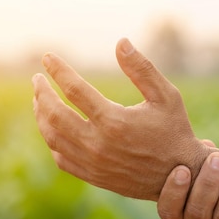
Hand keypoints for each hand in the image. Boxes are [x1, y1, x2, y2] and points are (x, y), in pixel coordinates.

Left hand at [32, 38, 208, 200]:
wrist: (181, 176)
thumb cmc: (174, 131)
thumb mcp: (166, 96)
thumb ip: (142, 68)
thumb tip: (120, 42)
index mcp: (114, 121)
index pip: (74, 89)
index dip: (58, 70)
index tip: (47, 58)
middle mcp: (98, 144)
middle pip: (54, 114)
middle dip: (41, 93)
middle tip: (37, 79)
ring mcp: (93, 163)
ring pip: (53, 137)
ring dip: (41, 116)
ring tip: (39, 100)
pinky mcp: (93, 176)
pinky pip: (61, 158)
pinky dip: (52, 140)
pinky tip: (52, 127)